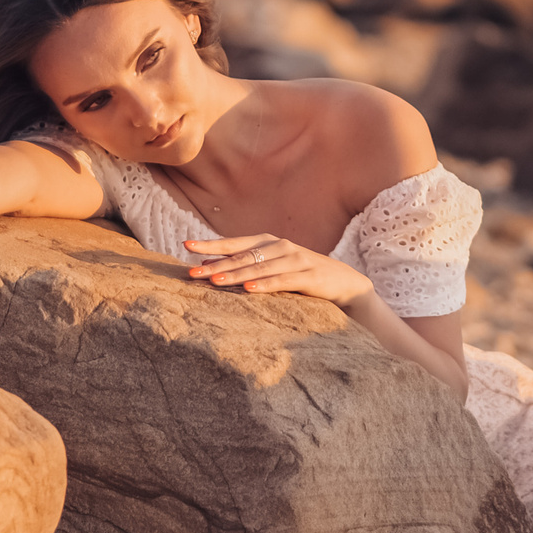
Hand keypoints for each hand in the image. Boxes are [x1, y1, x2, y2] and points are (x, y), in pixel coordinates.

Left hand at [184, 234, 374, 306]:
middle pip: (244, 255)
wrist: (345, 283)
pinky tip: (249, 290)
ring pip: (260, 267)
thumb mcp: (275, 267)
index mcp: (270, 243)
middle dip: (217, 264)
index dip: (211, 245)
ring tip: (215, 280)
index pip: (235, 243)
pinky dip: (265, 284)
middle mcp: (282, 247)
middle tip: (192, 272)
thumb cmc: (304, 276)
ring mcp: (297, 260)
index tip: (186, 246)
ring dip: (236, 274)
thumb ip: (248, 264)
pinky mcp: (310, 276)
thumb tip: (209, 266)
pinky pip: (283, 280)